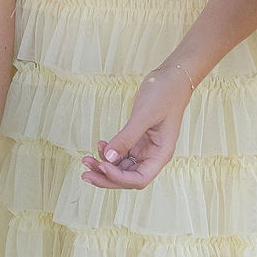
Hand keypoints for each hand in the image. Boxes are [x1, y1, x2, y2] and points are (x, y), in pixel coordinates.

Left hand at [83, 66, 190, 190]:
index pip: (139, 179)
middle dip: (106, 177)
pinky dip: (109, 153)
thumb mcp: (143, 115)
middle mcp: (153, 156)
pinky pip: (121, 154)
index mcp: (161, 155)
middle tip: (85, 174)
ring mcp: (144, 149)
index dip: (119, 178)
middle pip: (128, 177)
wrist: (171, 78)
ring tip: (86, 160)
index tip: (102, 166)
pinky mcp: (137, 140)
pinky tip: (100, 145)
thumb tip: (108, 158)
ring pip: (122, 167)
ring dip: (104, 166)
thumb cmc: (164, 94)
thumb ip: (127, 137)